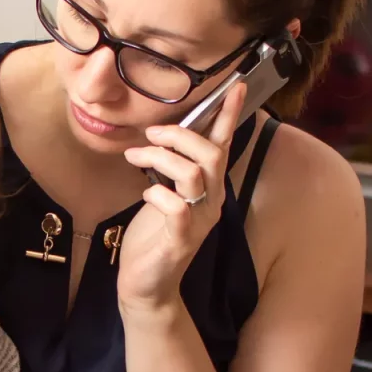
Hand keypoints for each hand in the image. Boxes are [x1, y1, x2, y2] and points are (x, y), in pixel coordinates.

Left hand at [117, 79, 247, 315]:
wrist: (146, 285)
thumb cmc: (154, 236)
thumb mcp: (164, 192)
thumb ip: (170, 167)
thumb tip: (165, 134)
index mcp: (209, 188)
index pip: (223, 145)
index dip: (228, 116)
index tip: (235, 85)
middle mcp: (211, 202)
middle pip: (211, 155)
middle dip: (180, 135)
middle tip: (152, 134)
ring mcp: (198, 222)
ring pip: (192, 174)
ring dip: (160, 159)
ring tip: (136, 158)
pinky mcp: (181, 240)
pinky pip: (175, 207)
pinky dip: (157, 194)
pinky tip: (145, 194)